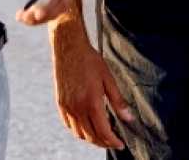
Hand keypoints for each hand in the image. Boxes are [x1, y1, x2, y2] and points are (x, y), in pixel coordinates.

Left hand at [15, 0, 78, 24]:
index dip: (50, 2)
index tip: (37, 13)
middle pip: (61, 4)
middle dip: (44, 14)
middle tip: (26, 19)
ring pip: (56, 9)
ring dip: (40, 18)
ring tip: (21, 18)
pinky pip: (51, 7)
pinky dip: (39, 14)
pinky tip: (24, 16)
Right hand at [52, 28, 133, 149]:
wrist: (69, 46)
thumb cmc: (89, 59)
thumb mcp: (108, 78)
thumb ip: (118, 101)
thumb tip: (129, 118)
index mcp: (91, 101)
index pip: (103, 132)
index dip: (113, 141)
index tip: (120, 143)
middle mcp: (77, 107)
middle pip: (91, 136)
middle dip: (103, 142)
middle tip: (113, 140)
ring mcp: (67, 106)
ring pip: (79, 133)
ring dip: (90, 138)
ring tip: (100, 134)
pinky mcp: (60, 102)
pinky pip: (68, 125)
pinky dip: (77, 130)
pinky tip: (85, 125)